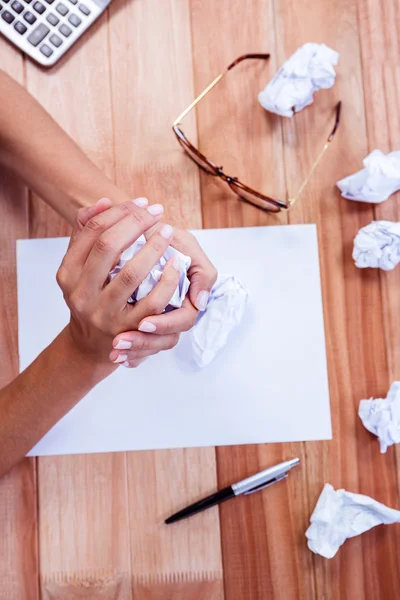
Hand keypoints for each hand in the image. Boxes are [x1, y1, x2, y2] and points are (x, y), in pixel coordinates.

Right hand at [57, 197, 180, 367]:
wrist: (90, 346)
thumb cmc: (90, 298)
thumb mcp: (79, 269)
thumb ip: (86, 234)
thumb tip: (105, 201)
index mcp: (67, 274)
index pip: (91, 231)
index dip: (117, 211)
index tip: (141, 202)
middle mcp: (81, 294)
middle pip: (108, 246)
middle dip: (135, 223)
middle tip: (157, 211)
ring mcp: (104, 313)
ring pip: (131, 273)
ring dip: (153, 247)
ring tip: (168, 231)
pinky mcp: (128, 329)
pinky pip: (152, 302)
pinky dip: (167, 280)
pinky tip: (175, 265)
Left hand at [109, 226, 217, 366]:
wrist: (138, 234)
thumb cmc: (164, 239)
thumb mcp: (187, 247)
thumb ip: (201, 271)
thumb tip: (200, 302)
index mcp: (186, 299)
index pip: (183, 320)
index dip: (165, 324)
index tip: (143, 323)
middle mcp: (172, 312)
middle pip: (165, 340)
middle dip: (143, 344)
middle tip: (120, 342)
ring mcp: (155, 320)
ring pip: (150, 347)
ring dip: (134, 351)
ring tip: (115, 351)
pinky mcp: (139, 323)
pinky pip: (138, 349)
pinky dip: (128, 355)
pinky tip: (115, 358)